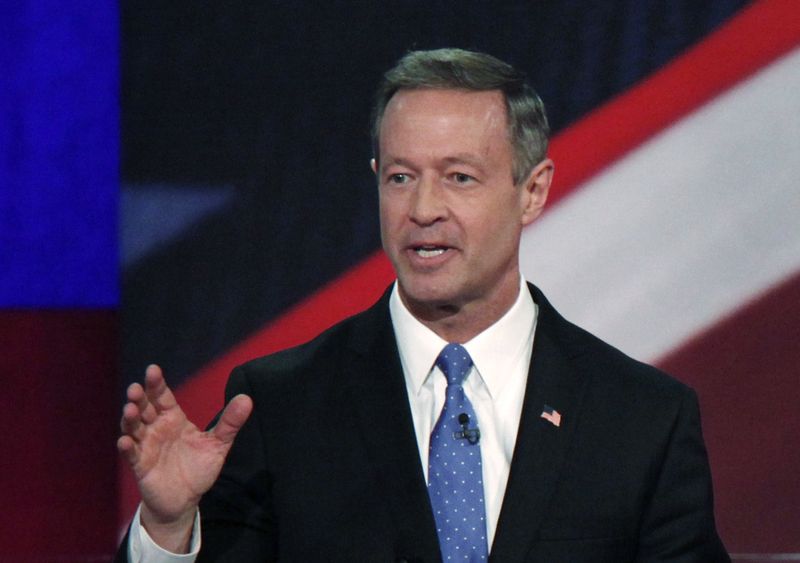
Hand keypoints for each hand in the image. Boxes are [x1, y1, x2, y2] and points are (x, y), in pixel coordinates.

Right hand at [118, 364, 252, 551]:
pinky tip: (124, 441)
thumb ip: (230, 423)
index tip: (152, 370)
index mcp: (173, 419)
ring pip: (133, 427)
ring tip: (130, 409)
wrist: (185, 499)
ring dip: (130, 418)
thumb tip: (247, 399)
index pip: (163, 397)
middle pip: (145, 408)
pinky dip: (126, 447)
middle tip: (135, 388)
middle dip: (139, 397)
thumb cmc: (199, 468)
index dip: (156, 384)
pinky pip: (131, 454)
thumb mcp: (218, 444)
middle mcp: (157, 428)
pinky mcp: (140, 465)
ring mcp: (146, 446)